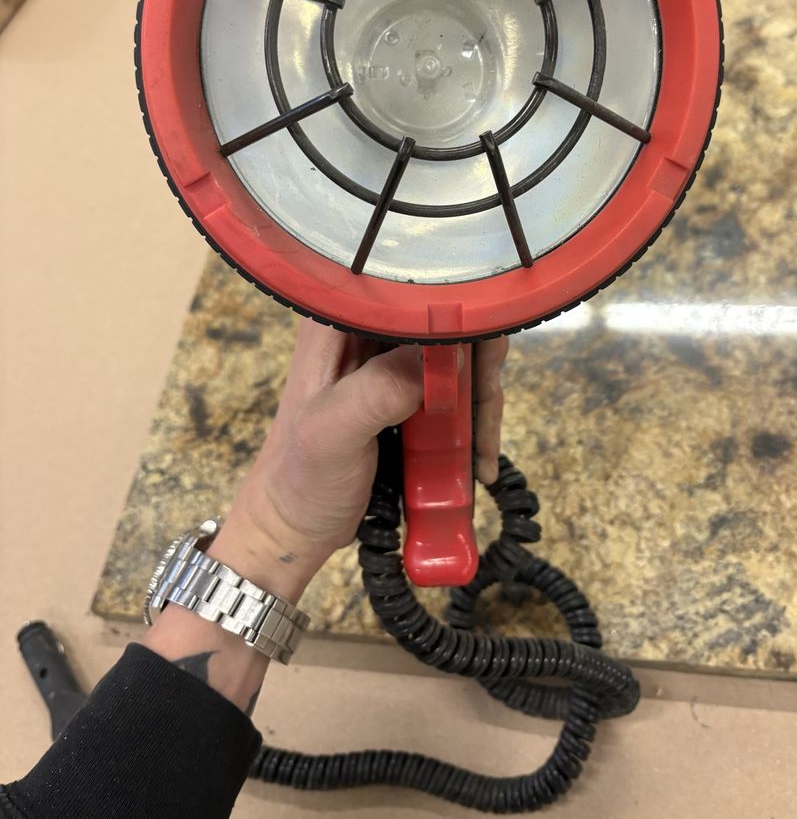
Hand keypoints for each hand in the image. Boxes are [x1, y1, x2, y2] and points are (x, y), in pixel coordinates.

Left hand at [211, 320, 507, 601]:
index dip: (458, 317)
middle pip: (450, 320)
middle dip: (479, 369)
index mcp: (341, 318)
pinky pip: (457, 391)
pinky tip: (478, 460)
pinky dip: (474, 421)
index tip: (479, 363)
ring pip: (461, 358)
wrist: (292, 526)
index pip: (415, 292)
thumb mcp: (333, 433)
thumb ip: (381, 389)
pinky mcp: (409, 391)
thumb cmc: (298, 481)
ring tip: (482, 455)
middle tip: (482, 420)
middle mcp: (370, 328)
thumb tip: (447, 356)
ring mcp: (391, 360)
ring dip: (481, 403)